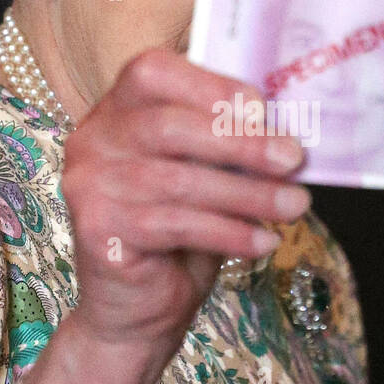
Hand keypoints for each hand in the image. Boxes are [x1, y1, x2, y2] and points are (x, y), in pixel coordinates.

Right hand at [61, 46, 307, 371]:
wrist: (138, 311)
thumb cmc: (178, 235)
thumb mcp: (207, 177)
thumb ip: (228, 146)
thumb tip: (287, 130)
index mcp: (115, 110)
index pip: (151, 72)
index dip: (209, 85)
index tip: (263, 109)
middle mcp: (92, 141)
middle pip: (169, 127)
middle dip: (241, 142)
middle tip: (293, 159)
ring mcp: (88, 187)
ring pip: (178, 181)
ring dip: (247, 193)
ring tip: (295, 206)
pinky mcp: (98, 231)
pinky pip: (175, 225)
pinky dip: (229, 232)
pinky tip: (263, 241)